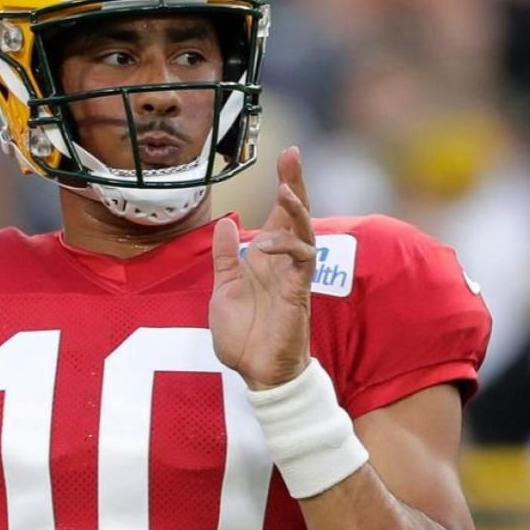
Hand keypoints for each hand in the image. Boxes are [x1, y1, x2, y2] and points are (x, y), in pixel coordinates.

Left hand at [210, 146, 316, 389]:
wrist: (256, 373)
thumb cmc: (245, 337)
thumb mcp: (224, 290)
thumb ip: (226, 258)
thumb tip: (226, 224)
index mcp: (267, 260)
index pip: (280, 215)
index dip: (286, 185)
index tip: (287, 155)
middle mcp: (284, 263)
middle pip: (298, 215)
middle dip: (297, 184)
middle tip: (292, 156)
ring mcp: (294, 277)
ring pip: (305, 233)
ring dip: (296, 210)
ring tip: (285, 190)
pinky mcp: (298, 294)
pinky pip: (302, 262)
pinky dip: (288, 247)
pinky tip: (268, 244)